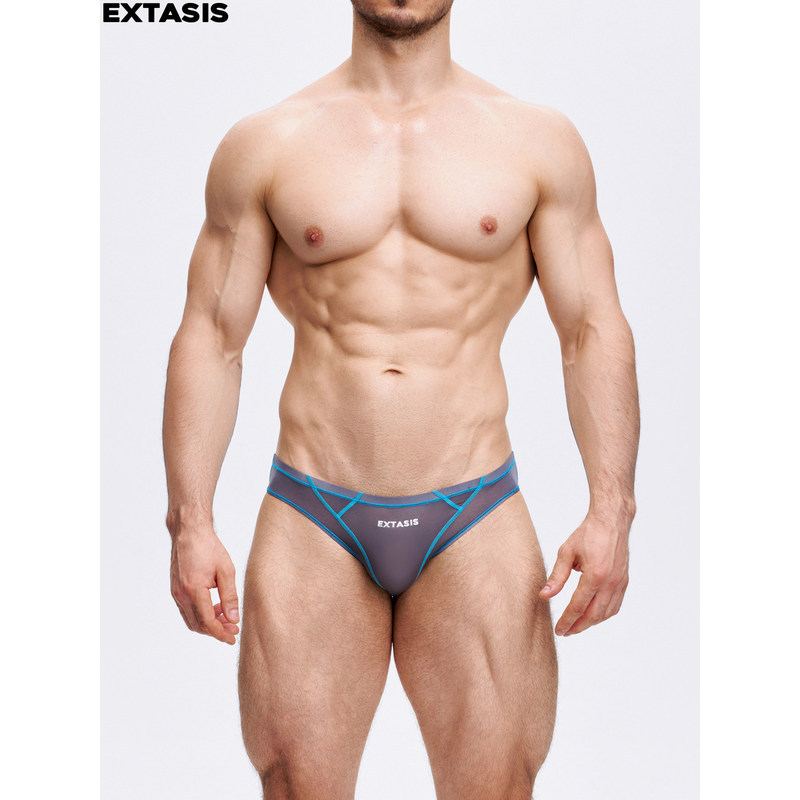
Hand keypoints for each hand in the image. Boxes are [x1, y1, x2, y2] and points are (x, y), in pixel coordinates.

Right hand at [169, 526, 239, 644]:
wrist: (189, 532)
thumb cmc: (209, 548)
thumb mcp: (226, 570)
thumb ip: (230, 596)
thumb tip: (233, 618)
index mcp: (194, 590)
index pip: (207, 622)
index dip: (221, 633)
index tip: (233, 638)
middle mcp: (181, 594)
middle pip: (198, 625)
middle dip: (216, 631)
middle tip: (233, 629)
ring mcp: (176, 593)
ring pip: (191, 620)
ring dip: (208, 624)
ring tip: (227, 618)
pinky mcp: (175, 590)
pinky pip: (187, 610)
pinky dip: (200, 615)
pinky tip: (215, 608)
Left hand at [539, 511, 629, 635]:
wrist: (611, 521)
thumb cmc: (588, 534)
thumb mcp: (566, 552)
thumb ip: (556, 577)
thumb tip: (544, 596)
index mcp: (594, 576)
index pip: (578, 607)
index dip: (567, 621)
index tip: (559, 630)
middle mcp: (610, 583)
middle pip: (593, 615)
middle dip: (578, 627)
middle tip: (565, 632)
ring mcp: (620, 583)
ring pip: (606, 613)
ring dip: (591, 623)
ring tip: (576, 626)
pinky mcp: (624, 581)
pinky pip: (615, 605)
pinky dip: (604, 614)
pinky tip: (593, 615)